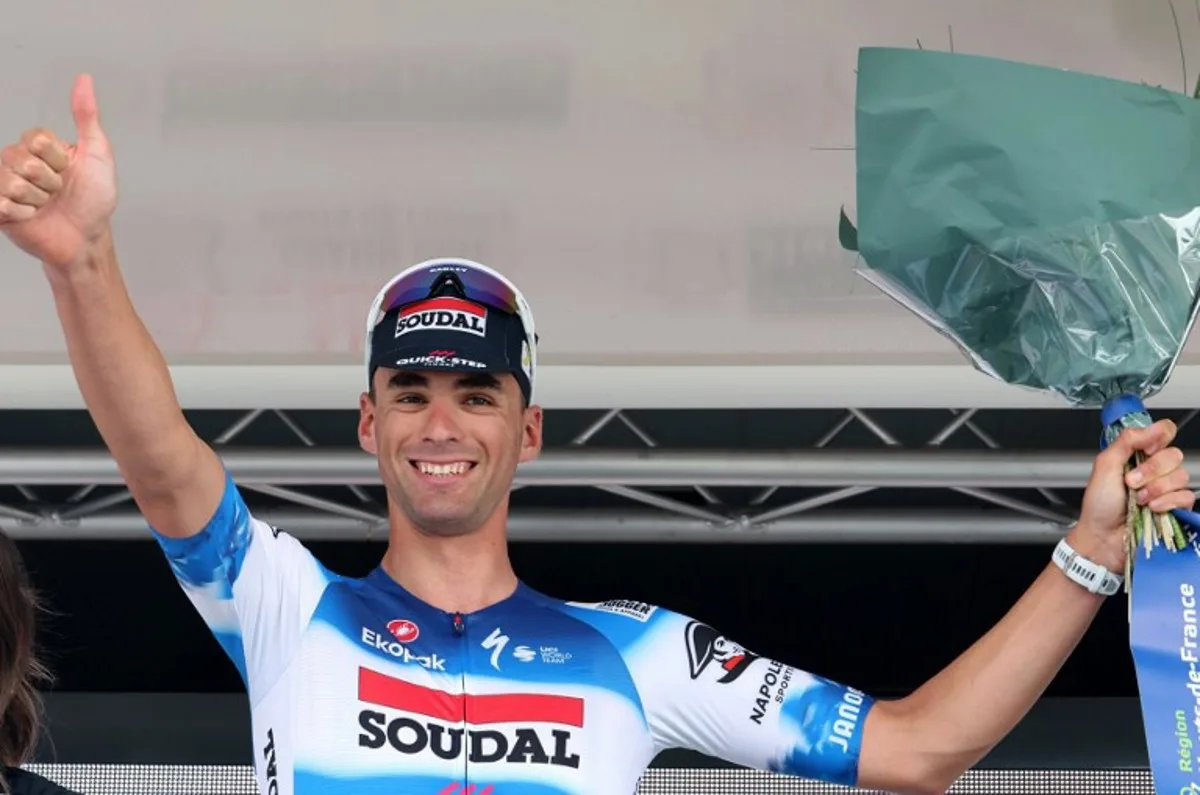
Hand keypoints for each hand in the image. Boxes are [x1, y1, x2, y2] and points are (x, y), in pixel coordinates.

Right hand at [0, 74, 116, 269]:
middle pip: (23, 160)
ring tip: (46, 205)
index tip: (69, 170)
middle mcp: (18, 161)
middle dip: (50, 182)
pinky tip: (32, 217)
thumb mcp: (97, 154)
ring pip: (11, 182)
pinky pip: (2, 203)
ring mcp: (6, 184)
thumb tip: (84, 79)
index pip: (36, 139)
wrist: (86, 238)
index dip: (57, 159)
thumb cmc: (95, 200)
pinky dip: (24, 214)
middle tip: (59, 192)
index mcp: (39, 147)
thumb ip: (87, 116)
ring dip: (38, 199)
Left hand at [1069, 419, 1193, 571]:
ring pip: (1181, 476)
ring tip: (1138, 499)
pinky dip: (1166, 502)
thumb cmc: (1099, 505)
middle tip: (1131, 482)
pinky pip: (1186, 497)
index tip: (1145, 449)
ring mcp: (1166, 488)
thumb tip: (1152, 426)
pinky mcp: (1175, 507)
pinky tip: (1152, 508)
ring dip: (1155, 489)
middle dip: (1151, 470)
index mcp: (1138, 454)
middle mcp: (1155, 469)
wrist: (1102, 537)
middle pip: (1174, 454)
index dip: (1159, 437)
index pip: (1164, 432)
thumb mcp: (1104, 466)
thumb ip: (1126, 441)